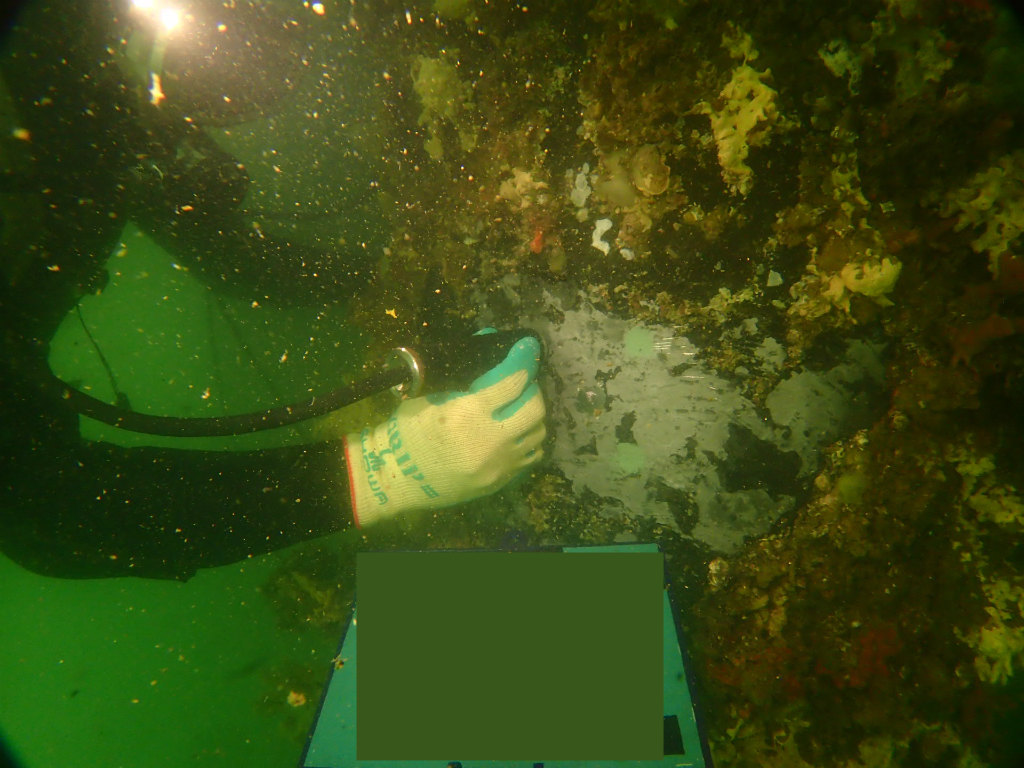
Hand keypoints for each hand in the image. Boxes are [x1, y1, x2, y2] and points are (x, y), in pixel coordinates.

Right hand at [343, 336, 545, 525]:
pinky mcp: (499, 482)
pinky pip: (530, 457)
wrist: (396, 478)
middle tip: (522, 386)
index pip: (512, 383)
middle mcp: (490, 440)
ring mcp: (498, 465)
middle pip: (534, 409)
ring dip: (533, 417)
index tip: (527, 350)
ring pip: (538, 434)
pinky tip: (516, 434)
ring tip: (520, 409)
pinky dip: (528, 441)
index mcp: (468, 413)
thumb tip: (489, 336)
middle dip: (532, 391)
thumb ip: (463, 374)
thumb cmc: (407, 431)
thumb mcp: (430, 396)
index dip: (524, 362)